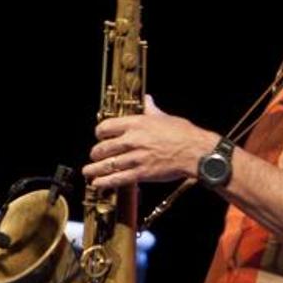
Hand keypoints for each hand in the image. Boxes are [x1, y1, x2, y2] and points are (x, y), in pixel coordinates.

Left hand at [84, 95, 217, 188]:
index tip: (99, 136)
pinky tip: (97, 183)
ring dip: (94, 169)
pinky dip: (105, 181)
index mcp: (136, 123)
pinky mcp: (142, 173)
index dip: (99, 133)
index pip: (106, 127)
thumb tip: (147, 99)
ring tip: (87, 171)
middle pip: (103, 147)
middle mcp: (133, 140)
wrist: (196, 152)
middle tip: (94, 156)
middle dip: (95, 153)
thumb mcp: (164, 117)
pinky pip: (118, 178)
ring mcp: (136, 157)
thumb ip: (151, 109)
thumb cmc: (183, 134)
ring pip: (108, 164)